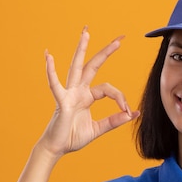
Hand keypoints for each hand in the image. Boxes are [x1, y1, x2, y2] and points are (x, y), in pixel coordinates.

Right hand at [39, 27, 139, 156]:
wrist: (57, 148)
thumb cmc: (73, 137)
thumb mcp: (98, 129)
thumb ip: (114, 121)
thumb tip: (133, 113)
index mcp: (87, 96)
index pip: (108, 89)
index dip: (120, 98)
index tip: (127, 110)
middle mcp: (78, 91)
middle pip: (93, 66)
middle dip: (105, 52)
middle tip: (120, 39)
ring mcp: (69, 94)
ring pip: (76, 67)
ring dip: (81, 49)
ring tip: (86, 33)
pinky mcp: (60, 101)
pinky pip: (55, 84)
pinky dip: (51, 71)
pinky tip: (48, 56)